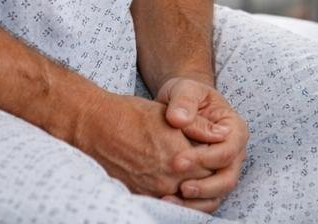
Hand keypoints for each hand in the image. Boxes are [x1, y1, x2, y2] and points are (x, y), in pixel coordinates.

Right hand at [73, 91, 211, 200]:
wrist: (94, 126)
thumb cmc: (131, 114)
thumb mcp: (169, 115)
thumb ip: (199, 127)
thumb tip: (222, 133)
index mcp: (179, 155)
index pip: (212, 165)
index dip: (215, 156)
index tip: (214, 148)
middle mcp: (167, 178)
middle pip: (200, 183)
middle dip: (205, 174)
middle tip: (206, 163)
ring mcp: (152, 190)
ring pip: (183, 197)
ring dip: (189, 187)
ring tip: (190, 175)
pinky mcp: (138, 195)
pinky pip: (163, 202)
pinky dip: (172, 196)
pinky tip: (172, 184)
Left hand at [156, 75, 248, 213]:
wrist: (179, 107)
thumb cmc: (185, 96)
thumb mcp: (185, 90)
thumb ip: (184, 101)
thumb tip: (179, 119)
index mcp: (233, 129)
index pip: (227, 150)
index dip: (204, 159)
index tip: (177, 161)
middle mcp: (233, 152)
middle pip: (228, 177)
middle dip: (204, 186)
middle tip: (180, 186)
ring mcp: (222, 169)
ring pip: (218, 194)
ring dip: (197, 201)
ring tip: (170, 199)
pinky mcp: (208, 182)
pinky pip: (205, 201)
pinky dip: (190, 206)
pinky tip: (168, 203)